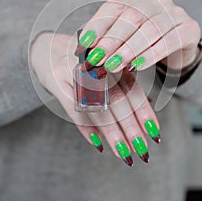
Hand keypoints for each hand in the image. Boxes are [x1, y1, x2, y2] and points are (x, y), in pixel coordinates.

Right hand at [30, 32, 160, 166]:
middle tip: (142, 152)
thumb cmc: (83, 61)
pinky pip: (74, 110)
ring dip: (113, 134)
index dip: (144, 113)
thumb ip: (121, 84)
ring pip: (97, 108)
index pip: (132, 89)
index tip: (155, 134)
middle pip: (117, 101)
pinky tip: (99, 144)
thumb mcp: (104, 65)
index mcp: (112, 59)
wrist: (46, 46)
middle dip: (131, 129)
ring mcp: (75, 73)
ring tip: (124, 154)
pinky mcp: (56, 82)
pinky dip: (87, 128)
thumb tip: (144, 114)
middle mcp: (96, 65)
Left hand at [76, 0, 200, 71]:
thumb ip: (109, 38)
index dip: (98, 25)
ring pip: (150, 29)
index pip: (114, 7)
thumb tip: (84, 49)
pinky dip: (151, 54)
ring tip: (113, 65)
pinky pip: (170, 41)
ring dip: (129, 49)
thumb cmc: (146, 40)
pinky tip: (137, 65)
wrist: (180, 44)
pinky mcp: (189, 28)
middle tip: (97, 59)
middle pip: (131, 17)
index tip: (84, 44)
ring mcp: (174, 12)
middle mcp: (156, 0)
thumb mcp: (127, 34)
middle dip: (111, 40)